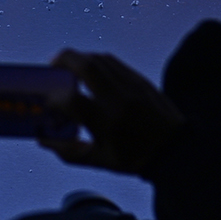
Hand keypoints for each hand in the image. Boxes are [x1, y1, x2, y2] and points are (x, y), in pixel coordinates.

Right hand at [42, 49, 184, 175]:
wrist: (177, 152)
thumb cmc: (137, 158)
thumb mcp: (100, 161)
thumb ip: (68, 151)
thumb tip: (43, 140)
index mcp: (107, 122)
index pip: (70, 99)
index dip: (53, 98)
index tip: (50, 103)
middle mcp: (118, 99)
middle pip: (83, 64)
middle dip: (62, 61)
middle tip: (54, 68)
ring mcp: (131, 86)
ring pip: (98, 58)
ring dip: (80, 60)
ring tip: (72, 70)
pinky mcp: (141, 80)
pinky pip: (114, 62)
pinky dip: (98, 62)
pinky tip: (94, 73)